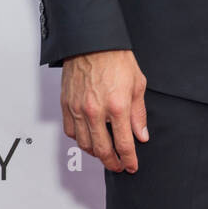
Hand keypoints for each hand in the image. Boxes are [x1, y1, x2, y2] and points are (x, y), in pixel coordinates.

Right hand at [60, 49, 148, 173]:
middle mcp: (95, 111)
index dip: (129, 159)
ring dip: (95, 153)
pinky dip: (79, 139)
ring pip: (84, 143)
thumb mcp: (138, 85)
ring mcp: (78, 109)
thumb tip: (141, 134)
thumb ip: (139, 114)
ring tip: (104, 153)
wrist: (93, 42)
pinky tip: (88, 138)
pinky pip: (70, 131)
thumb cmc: (116, 59)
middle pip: (102, 150)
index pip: (124, 144)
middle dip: (112, 162)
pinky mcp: (66, 104)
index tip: (131, 166)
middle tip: (118, 166)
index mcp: (117, 107)